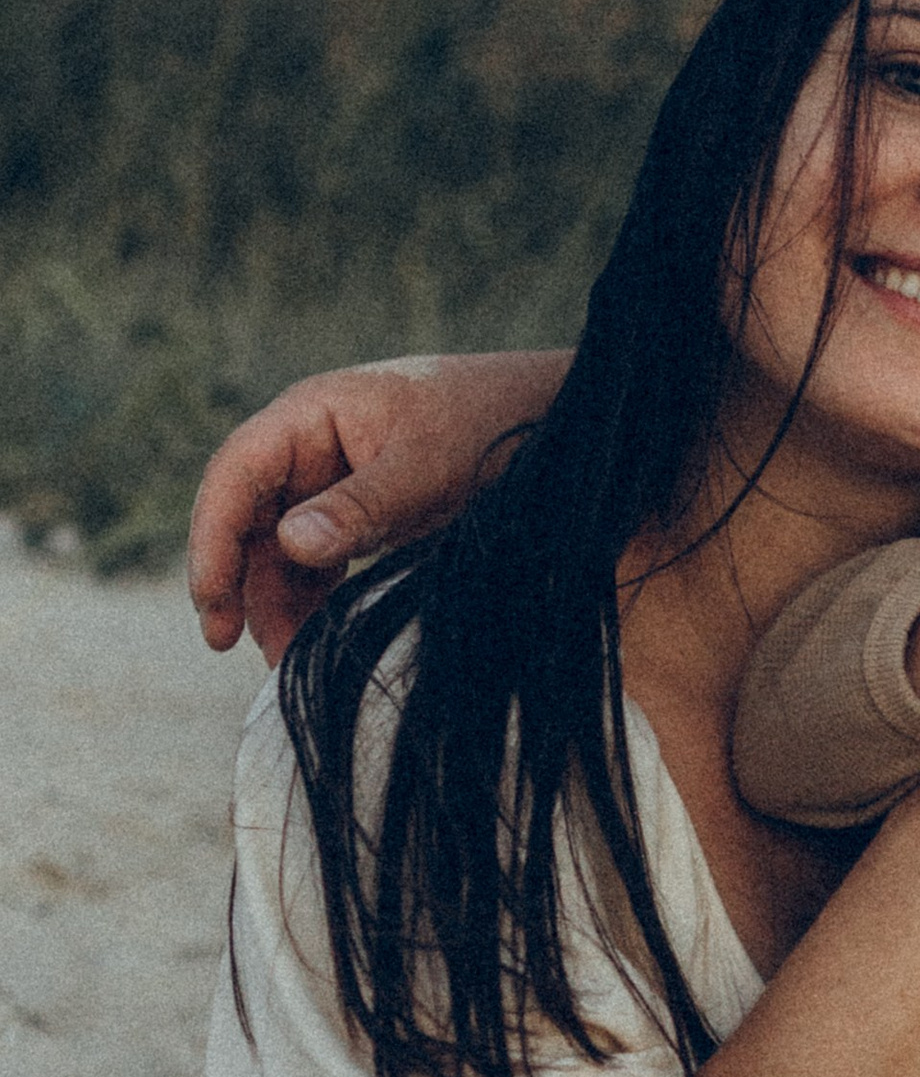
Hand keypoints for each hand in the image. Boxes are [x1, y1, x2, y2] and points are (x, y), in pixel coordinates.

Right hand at [186, 348, 570, 661]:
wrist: (551, 422)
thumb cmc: (488, 422)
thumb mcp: (426, 467)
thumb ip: (361, 506)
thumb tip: (292, 542)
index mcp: (310, 415)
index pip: (235, 475)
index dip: (212, 539)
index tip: (212, 604)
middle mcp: (310, 447)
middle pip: (250, 519)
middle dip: (240, 584)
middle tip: (234, 647)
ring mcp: (333, 482)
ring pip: (282, 550)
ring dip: (279, 602)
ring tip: (289, 661)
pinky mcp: (362, 516)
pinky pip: (320, 562)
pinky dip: (315, 600)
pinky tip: (319, 640)